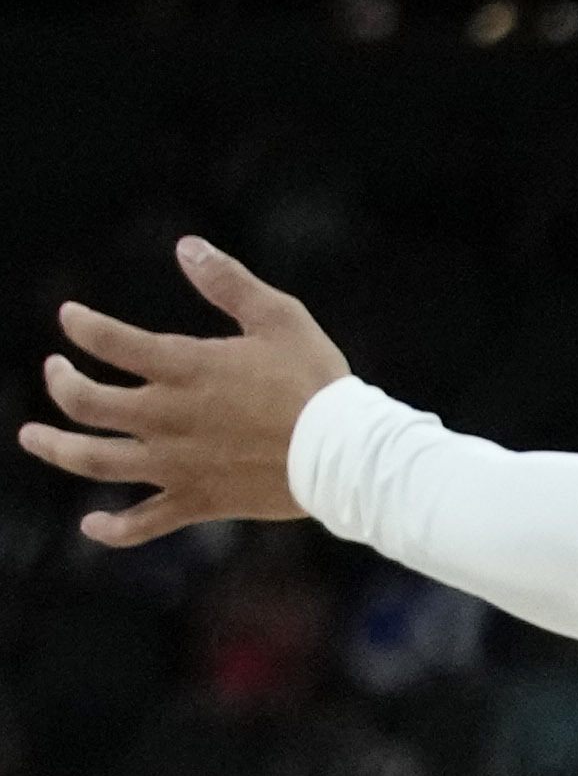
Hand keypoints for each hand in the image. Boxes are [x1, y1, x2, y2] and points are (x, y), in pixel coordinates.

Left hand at [17, 236, 348, 545]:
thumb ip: (229, 283)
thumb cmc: (317, 382)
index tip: (72, 318)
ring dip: (55, 448)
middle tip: (56, 370)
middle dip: (61, 382)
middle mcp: (167, 417)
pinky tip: (91, 526)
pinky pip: (145, 522)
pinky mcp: (199, 500)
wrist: (346, 455)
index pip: (109, 341)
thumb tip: (186, 247)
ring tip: (33, 437)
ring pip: (95, 460)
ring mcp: (178, 463)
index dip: (82, 326)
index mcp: (185, 368)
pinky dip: (113, 529)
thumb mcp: (279, 317)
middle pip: (86, 401)